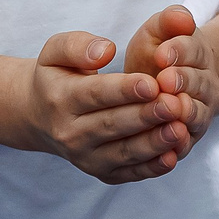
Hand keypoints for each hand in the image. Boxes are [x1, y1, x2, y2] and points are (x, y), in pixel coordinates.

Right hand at [20, 30, 192, 183]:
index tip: (152, 83)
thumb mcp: (55, 53)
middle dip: (146, 116)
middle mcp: (71, 133)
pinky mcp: (102, 172)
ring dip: (154, 143)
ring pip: (124, 152)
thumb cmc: (57, 77)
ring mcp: (86, 157)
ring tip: (180, 129)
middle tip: (175, 105)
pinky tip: (173, 156)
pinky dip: (152, 168)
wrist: (38, 116)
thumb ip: (78, 45)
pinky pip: (129, 172)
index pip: (96, 94)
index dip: (124, 90)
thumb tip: (105, 51)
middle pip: (113, 124)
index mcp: (61, 99)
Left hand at [124, 4, 218, 148]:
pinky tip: (167, 151)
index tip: (162, 53)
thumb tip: (182, 18)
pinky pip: (187, 144)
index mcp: (198, 55)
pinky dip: (179, 147)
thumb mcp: (159, 32)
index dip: (178, 51)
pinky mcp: (188, 138)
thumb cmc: (157, 56)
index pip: (192, 50)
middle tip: (164, 81)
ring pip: (196, 114)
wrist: (168, 87)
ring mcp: (200, 112)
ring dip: (184, 113)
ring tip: (169, 111)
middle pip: (197, 82)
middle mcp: (205, 84)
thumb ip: (169, 21)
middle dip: (182, 81)